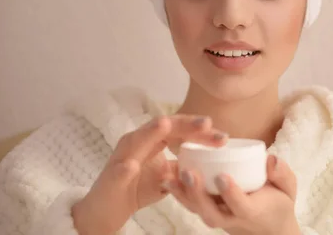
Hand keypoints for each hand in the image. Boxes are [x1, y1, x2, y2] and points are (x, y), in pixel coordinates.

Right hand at [72, 115, 227, 234]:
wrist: (109, 209)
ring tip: (165, 124)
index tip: (223, 137)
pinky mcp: (111, 177)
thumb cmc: (138, 186)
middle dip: (185, 124)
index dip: (199, 129)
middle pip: (163, 127)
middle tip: (207, 123)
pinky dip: (125, 168)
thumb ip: (185, 164)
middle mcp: (136, 141)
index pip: (178, 128)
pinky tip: (133, 166)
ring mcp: (122, 157)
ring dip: (150, 132)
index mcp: (152, 139)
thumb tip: (212, 160)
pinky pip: (118, 171)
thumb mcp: (168, 175)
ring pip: (136, 140)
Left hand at [164, 154, 300, 234]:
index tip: (222, 176)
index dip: (231, 193)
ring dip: (183, 194)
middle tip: (189, 173)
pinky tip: (166, 178)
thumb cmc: (279, 203)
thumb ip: (282, 174)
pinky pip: (191, 206)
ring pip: (197, 211)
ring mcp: (218, 218)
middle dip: (198, 194)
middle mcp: (232, 219)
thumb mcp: (289, 189)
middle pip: (212, 213)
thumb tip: (271, 160)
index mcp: (254, 212)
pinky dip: (178, 193)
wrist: (270, 229)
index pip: (241, 206)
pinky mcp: (208, 213)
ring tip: (170, 175)